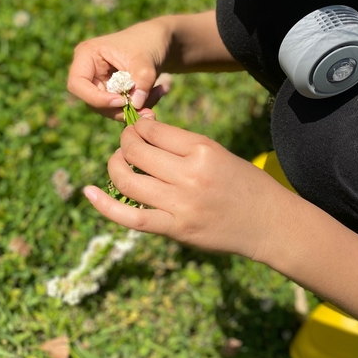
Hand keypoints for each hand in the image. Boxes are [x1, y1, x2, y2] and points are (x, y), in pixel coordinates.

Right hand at [67, 19, 173, 121]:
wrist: (159, 41)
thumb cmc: (148, 42)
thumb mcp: (146, 59)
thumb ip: (142, 80)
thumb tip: (136, 105)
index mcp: (86, 55)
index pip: (78, 84)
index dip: (96, 98)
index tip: (122, 101)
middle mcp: (88, 70)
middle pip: (93, 102)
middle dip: (120, 108)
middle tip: (147, 108)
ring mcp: (99, 83)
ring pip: (108, 109)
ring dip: (134, 108)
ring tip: (159, 92)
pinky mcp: (111, 93)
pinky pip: (120, 108)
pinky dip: (139, 105)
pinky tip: (159, 91)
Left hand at [83, 117, 292, 260]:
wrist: (268, 223)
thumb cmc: (242, 183)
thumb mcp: (217, 153)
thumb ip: (181, 144)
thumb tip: (142, 130)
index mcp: (203, 150)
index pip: (153, 131)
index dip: (139, 127)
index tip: (138, 129)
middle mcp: (190, 176)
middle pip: (136, 152)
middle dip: (124, 143)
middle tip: (127, 145)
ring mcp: (181, 205)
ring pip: (127, 181)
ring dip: (114, 167)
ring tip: (118, 163)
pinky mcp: (175, 230)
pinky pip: (131, 218)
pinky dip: (105, 206)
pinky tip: (88, 193)